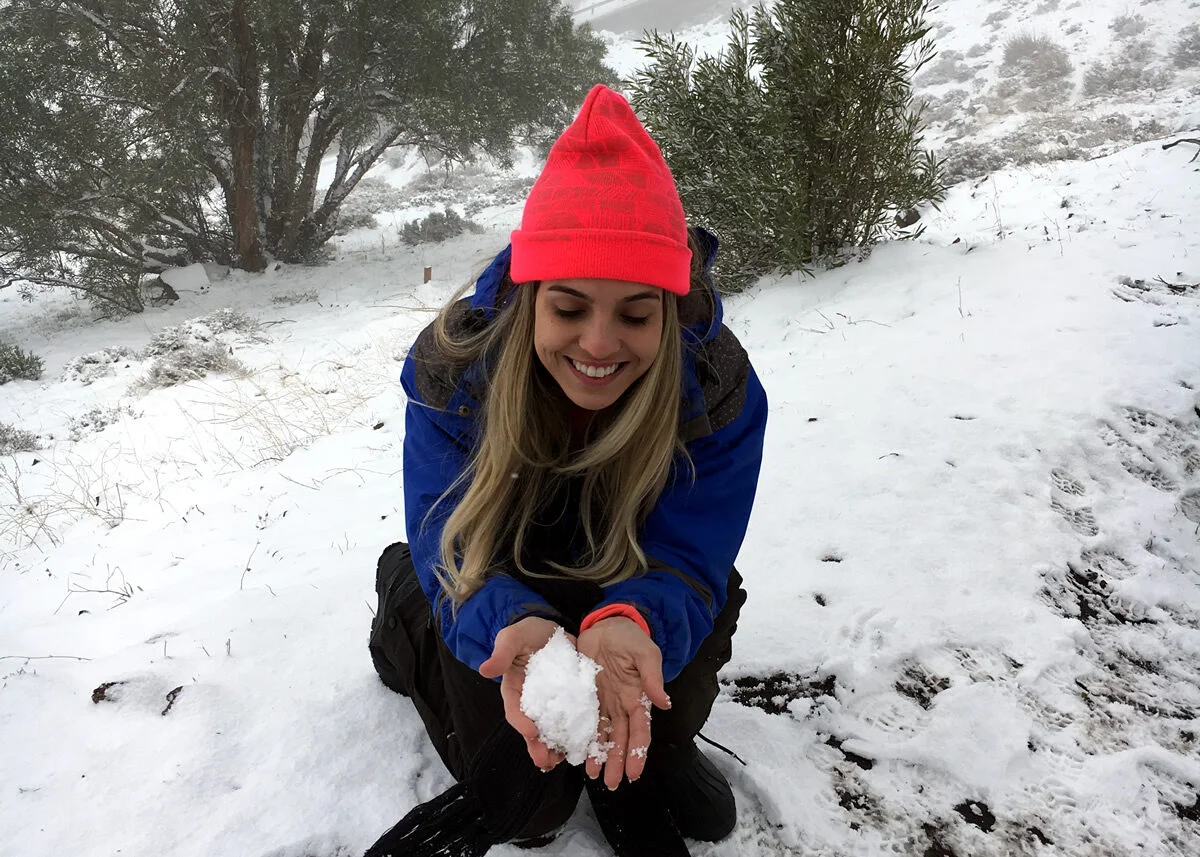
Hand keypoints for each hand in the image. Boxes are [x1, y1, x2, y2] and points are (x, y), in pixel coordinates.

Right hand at [479, 616, 567, 770]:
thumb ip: (502, 652)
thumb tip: (485, 669)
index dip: (521, 723)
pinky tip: (580, 745)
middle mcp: (531, 702)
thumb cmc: (528, 632)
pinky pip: (570, 720)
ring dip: (553, 748)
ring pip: (549, 730)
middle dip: (537, 746)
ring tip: (561, 761)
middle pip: (531, 728)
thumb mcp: (514, 637)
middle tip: (545, 761)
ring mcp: (550, 703)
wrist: (551, 628)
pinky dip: (573, 734)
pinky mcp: (569, 700)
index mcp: (514, 689)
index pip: (514, 710)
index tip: (531, 732)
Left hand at [576, 617, 669, 789]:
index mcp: (638, 696)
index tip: (634, 773)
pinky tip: (577, 751)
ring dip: (599, 754)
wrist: (606, 624)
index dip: (638, 751)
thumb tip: (664, 703)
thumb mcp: (645, 653)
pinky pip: (585, 720)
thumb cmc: (630, 637)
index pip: (640, 729)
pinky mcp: (586, 696)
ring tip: (593, 774)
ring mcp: (603, 702)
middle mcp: (621, 704)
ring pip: (603, 734)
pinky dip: (582, 736)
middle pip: (620, 738)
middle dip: (616, 760)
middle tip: (610, 783)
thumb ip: (653, 677)